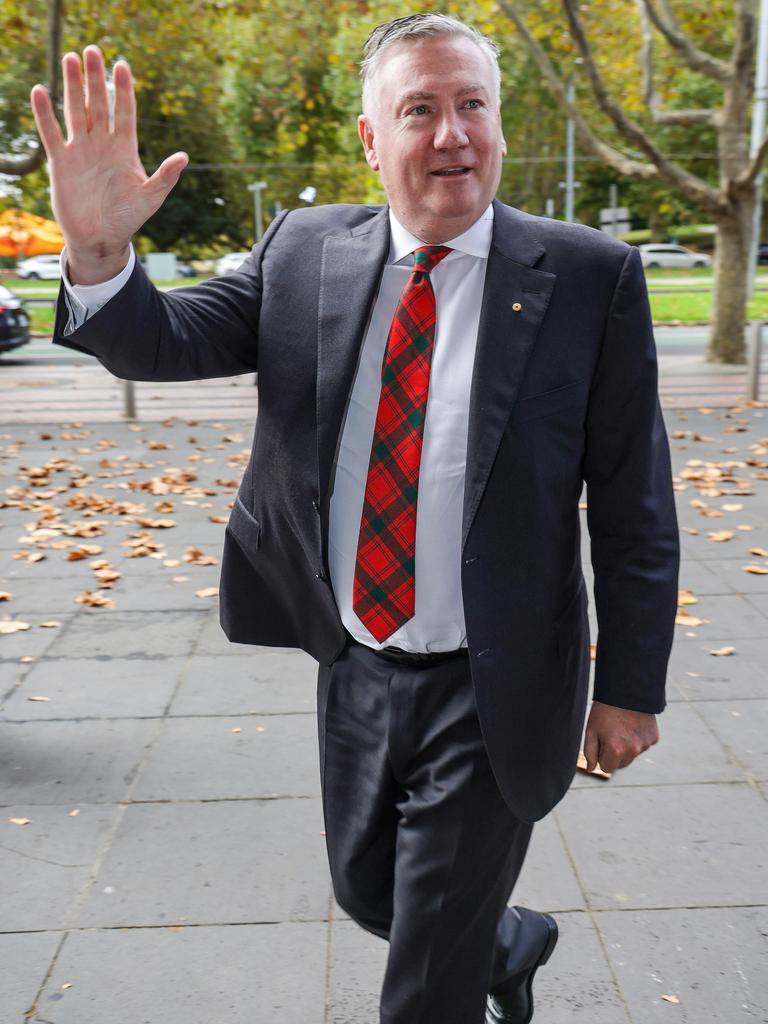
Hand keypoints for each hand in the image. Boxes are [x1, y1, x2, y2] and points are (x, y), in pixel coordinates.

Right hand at [30, 46, 188, 282]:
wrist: (101, 239)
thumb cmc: (128, 219)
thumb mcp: (150, 198)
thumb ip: (165, 177)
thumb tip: (184, 157)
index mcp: (125, 149)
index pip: (125, 112)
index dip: (123, 89)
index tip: (122, 65)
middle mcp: (102, 144)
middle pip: (99, 104)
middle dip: (95, 78)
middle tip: (92, 50)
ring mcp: (81, 150)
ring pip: (76, 111)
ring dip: (72, 86)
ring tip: (70, 58)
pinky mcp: (62, 162)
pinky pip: (52, 133)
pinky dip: (45, 114)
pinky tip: (40, 91)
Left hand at [583, 701, 658, 772]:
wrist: (626, 690)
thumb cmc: (605, 710)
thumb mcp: (591, 730)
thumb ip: (590, 752)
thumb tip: (591, 769)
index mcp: (616, 751)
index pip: (607, 768)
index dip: (601, 755)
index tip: (601, 741)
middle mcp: (633, 751)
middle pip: (621, 764)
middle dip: (614, 754)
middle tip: (611, 733)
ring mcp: (645, 745)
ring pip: (632, 754)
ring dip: (627, 746)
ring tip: (622, 726)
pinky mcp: (654, 738)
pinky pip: (643, 744)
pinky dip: (638, 738)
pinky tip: (633, 724)